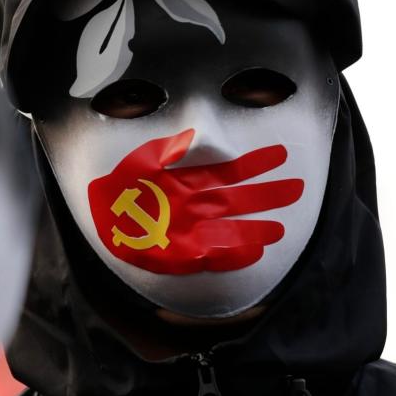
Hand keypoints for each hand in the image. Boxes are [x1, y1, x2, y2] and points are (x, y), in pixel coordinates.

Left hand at [87, 129, 302, 273]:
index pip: (229, 173)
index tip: (279, 155)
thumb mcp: (142, 162)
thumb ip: (169, 152)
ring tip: (281, 229)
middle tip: (297, 189)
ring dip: (256, 230)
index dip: (255, 165)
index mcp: (188, 182)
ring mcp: (191, 230)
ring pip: (232, 229)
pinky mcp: (182, 254)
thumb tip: (193, 139)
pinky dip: (234, 255)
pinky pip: (214, 256)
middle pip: (238, 201)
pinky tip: (255, 253)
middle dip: (266, 196)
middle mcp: (195, 206)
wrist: (98, 216)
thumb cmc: (119, 187)